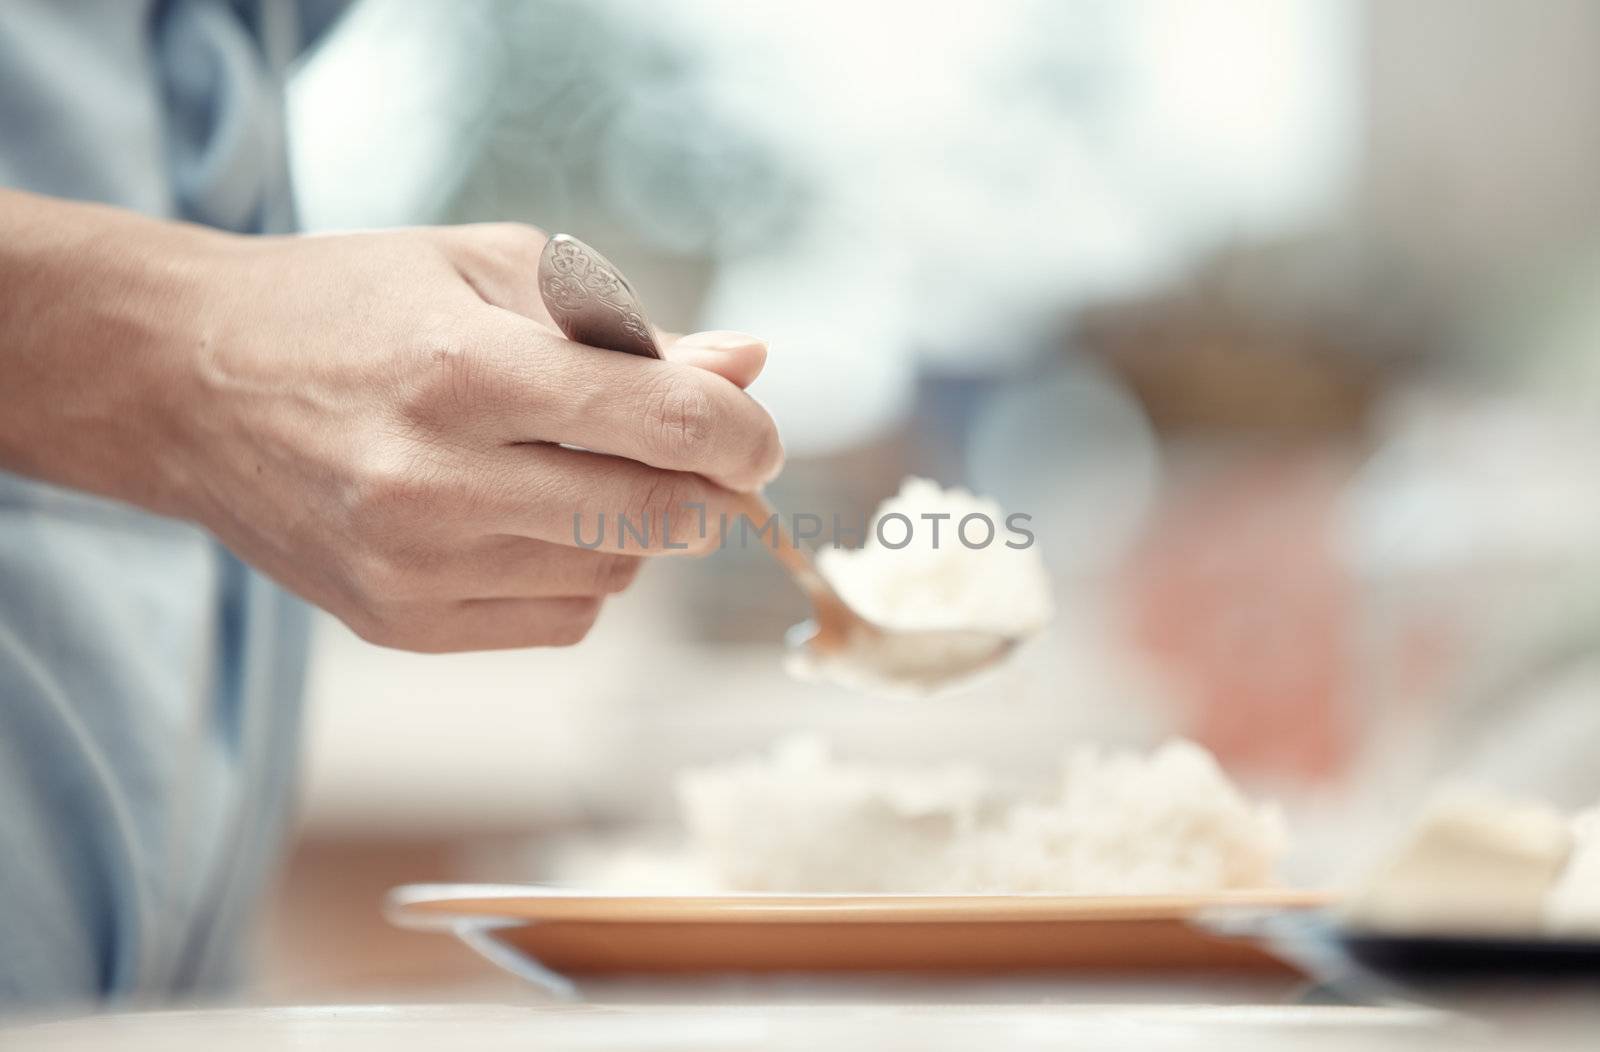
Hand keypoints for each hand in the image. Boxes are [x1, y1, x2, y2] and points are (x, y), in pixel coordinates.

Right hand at [0, 201, 781, 651]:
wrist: (186, 382)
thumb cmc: (352, 305)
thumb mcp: (489, 272)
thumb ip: (629, 326)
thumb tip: (751, 365)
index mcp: (468, 370)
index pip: (671, 424)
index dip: (746, 434)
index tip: (755, 436)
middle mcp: (439, 482)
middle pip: (659, 519)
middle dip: (710, 491)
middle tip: (701, 458)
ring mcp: (414, 567)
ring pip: (618, 577)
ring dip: (639, 529)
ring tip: (581, 469)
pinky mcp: (400, 624)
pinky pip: (564, 621)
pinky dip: (584, 575)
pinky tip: (537, 519)